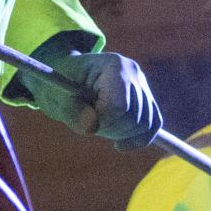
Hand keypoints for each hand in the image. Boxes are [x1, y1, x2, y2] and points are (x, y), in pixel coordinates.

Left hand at [13, 45, 162, 148]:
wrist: (67, 79)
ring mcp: (142, 85)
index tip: (84, 118)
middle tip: (89, 122)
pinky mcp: (146, 99)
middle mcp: (133, 72)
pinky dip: (138, 139)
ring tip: (99, 124)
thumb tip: (92, 127)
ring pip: (145, 124)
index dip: (102, 122)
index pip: (119, 106)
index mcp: (113, 65)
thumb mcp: (57, 97)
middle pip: (135, 117)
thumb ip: (72, 112)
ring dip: (120, 134)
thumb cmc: (60, 86)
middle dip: (110, 130)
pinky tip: (120, 145)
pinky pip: (153, 125)